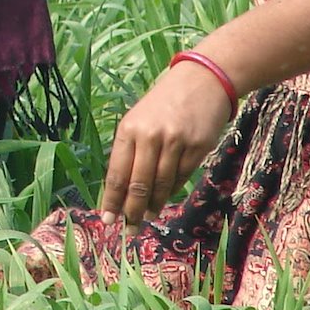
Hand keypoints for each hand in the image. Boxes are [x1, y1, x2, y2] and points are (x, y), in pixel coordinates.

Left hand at [97, 59, 235, 227]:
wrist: (202, 81)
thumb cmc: (164, 104)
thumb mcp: (139, 120)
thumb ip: (131, 151)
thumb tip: (122, 191)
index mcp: (129, 129)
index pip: (117, 173)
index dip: (112, 200)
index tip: (107, 219)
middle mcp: (150, 136)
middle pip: (138, 184)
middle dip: (131, 211)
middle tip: (129, 229)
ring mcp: (175, 142)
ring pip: (161, 185)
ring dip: (152, 205)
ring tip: (146, 217)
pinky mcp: (197, 147)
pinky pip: (181, 178)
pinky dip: (171, 191)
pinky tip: (164, 199)